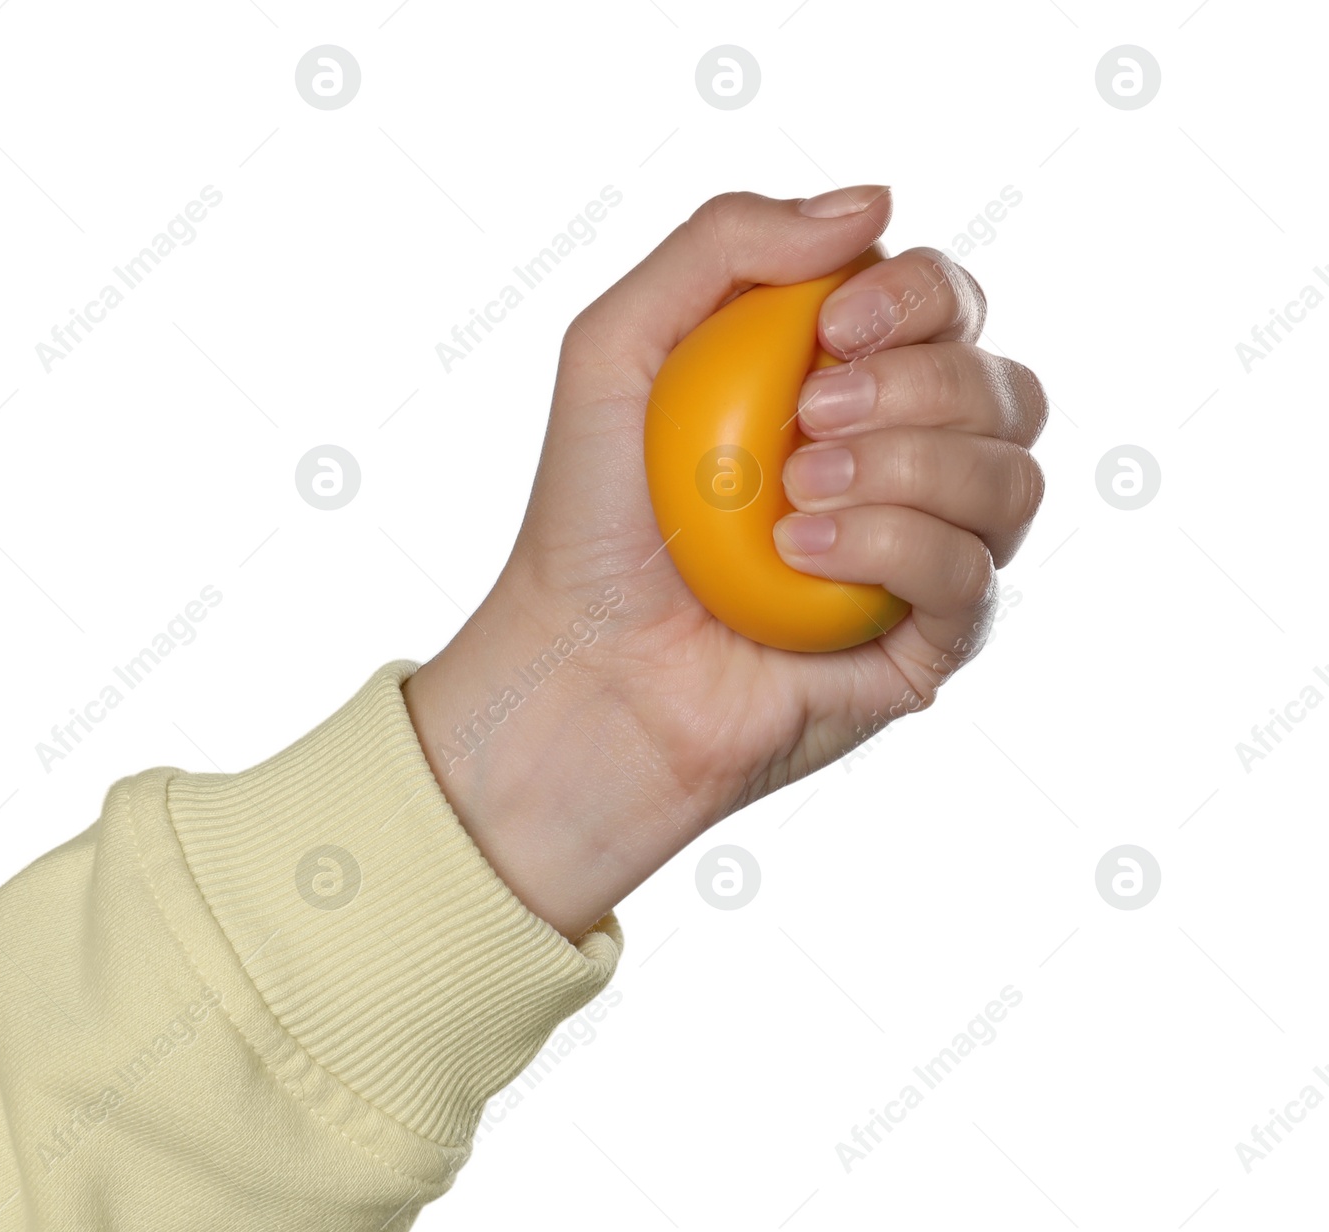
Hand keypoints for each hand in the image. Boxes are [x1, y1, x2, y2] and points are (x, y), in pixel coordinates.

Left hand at [403, 186, 1047, 937]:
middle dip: (919, 387)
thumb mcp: (615, 349)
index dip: (920, 298)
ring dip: (912, 467)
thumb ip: (723, 244)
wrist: (580, 667)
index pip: (951, 309)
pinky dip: (896, 546)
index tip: (833, 329)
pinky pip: (975, 575)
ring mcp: (921, 559)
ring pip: (1012, 478)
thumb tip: (877, 204)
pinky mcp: (925, 646)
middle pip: (1004, 388)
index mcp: (849, 390)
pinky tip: (802, 552)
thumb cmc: (590, 518)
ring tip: (795, 495)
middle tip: (805, 421)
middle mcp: (904, 468)